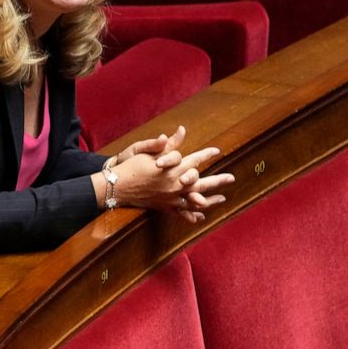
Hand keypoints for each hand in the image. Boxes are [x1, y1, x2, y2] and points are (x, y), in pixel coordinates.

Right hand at [110, 127, 233, 222]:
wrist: (116, 186)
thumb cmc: (130, 166)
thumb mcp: (147, 150)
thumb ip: (168, 144)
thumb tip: (182, 130)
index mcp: (173, 169)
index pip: (195, 160)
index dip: (207, 154)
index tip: (217, 151)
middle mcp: (175, 185)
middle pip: (202, 183)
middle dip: (218, 180)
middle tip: (231, 179)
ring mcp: (170, 198)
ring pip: (195, 201)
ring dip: (210, 200)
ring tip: (222, 199)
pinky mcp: (163, 207)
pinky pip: (181, 213)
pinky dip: (192, 215)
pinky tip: (200, 217)